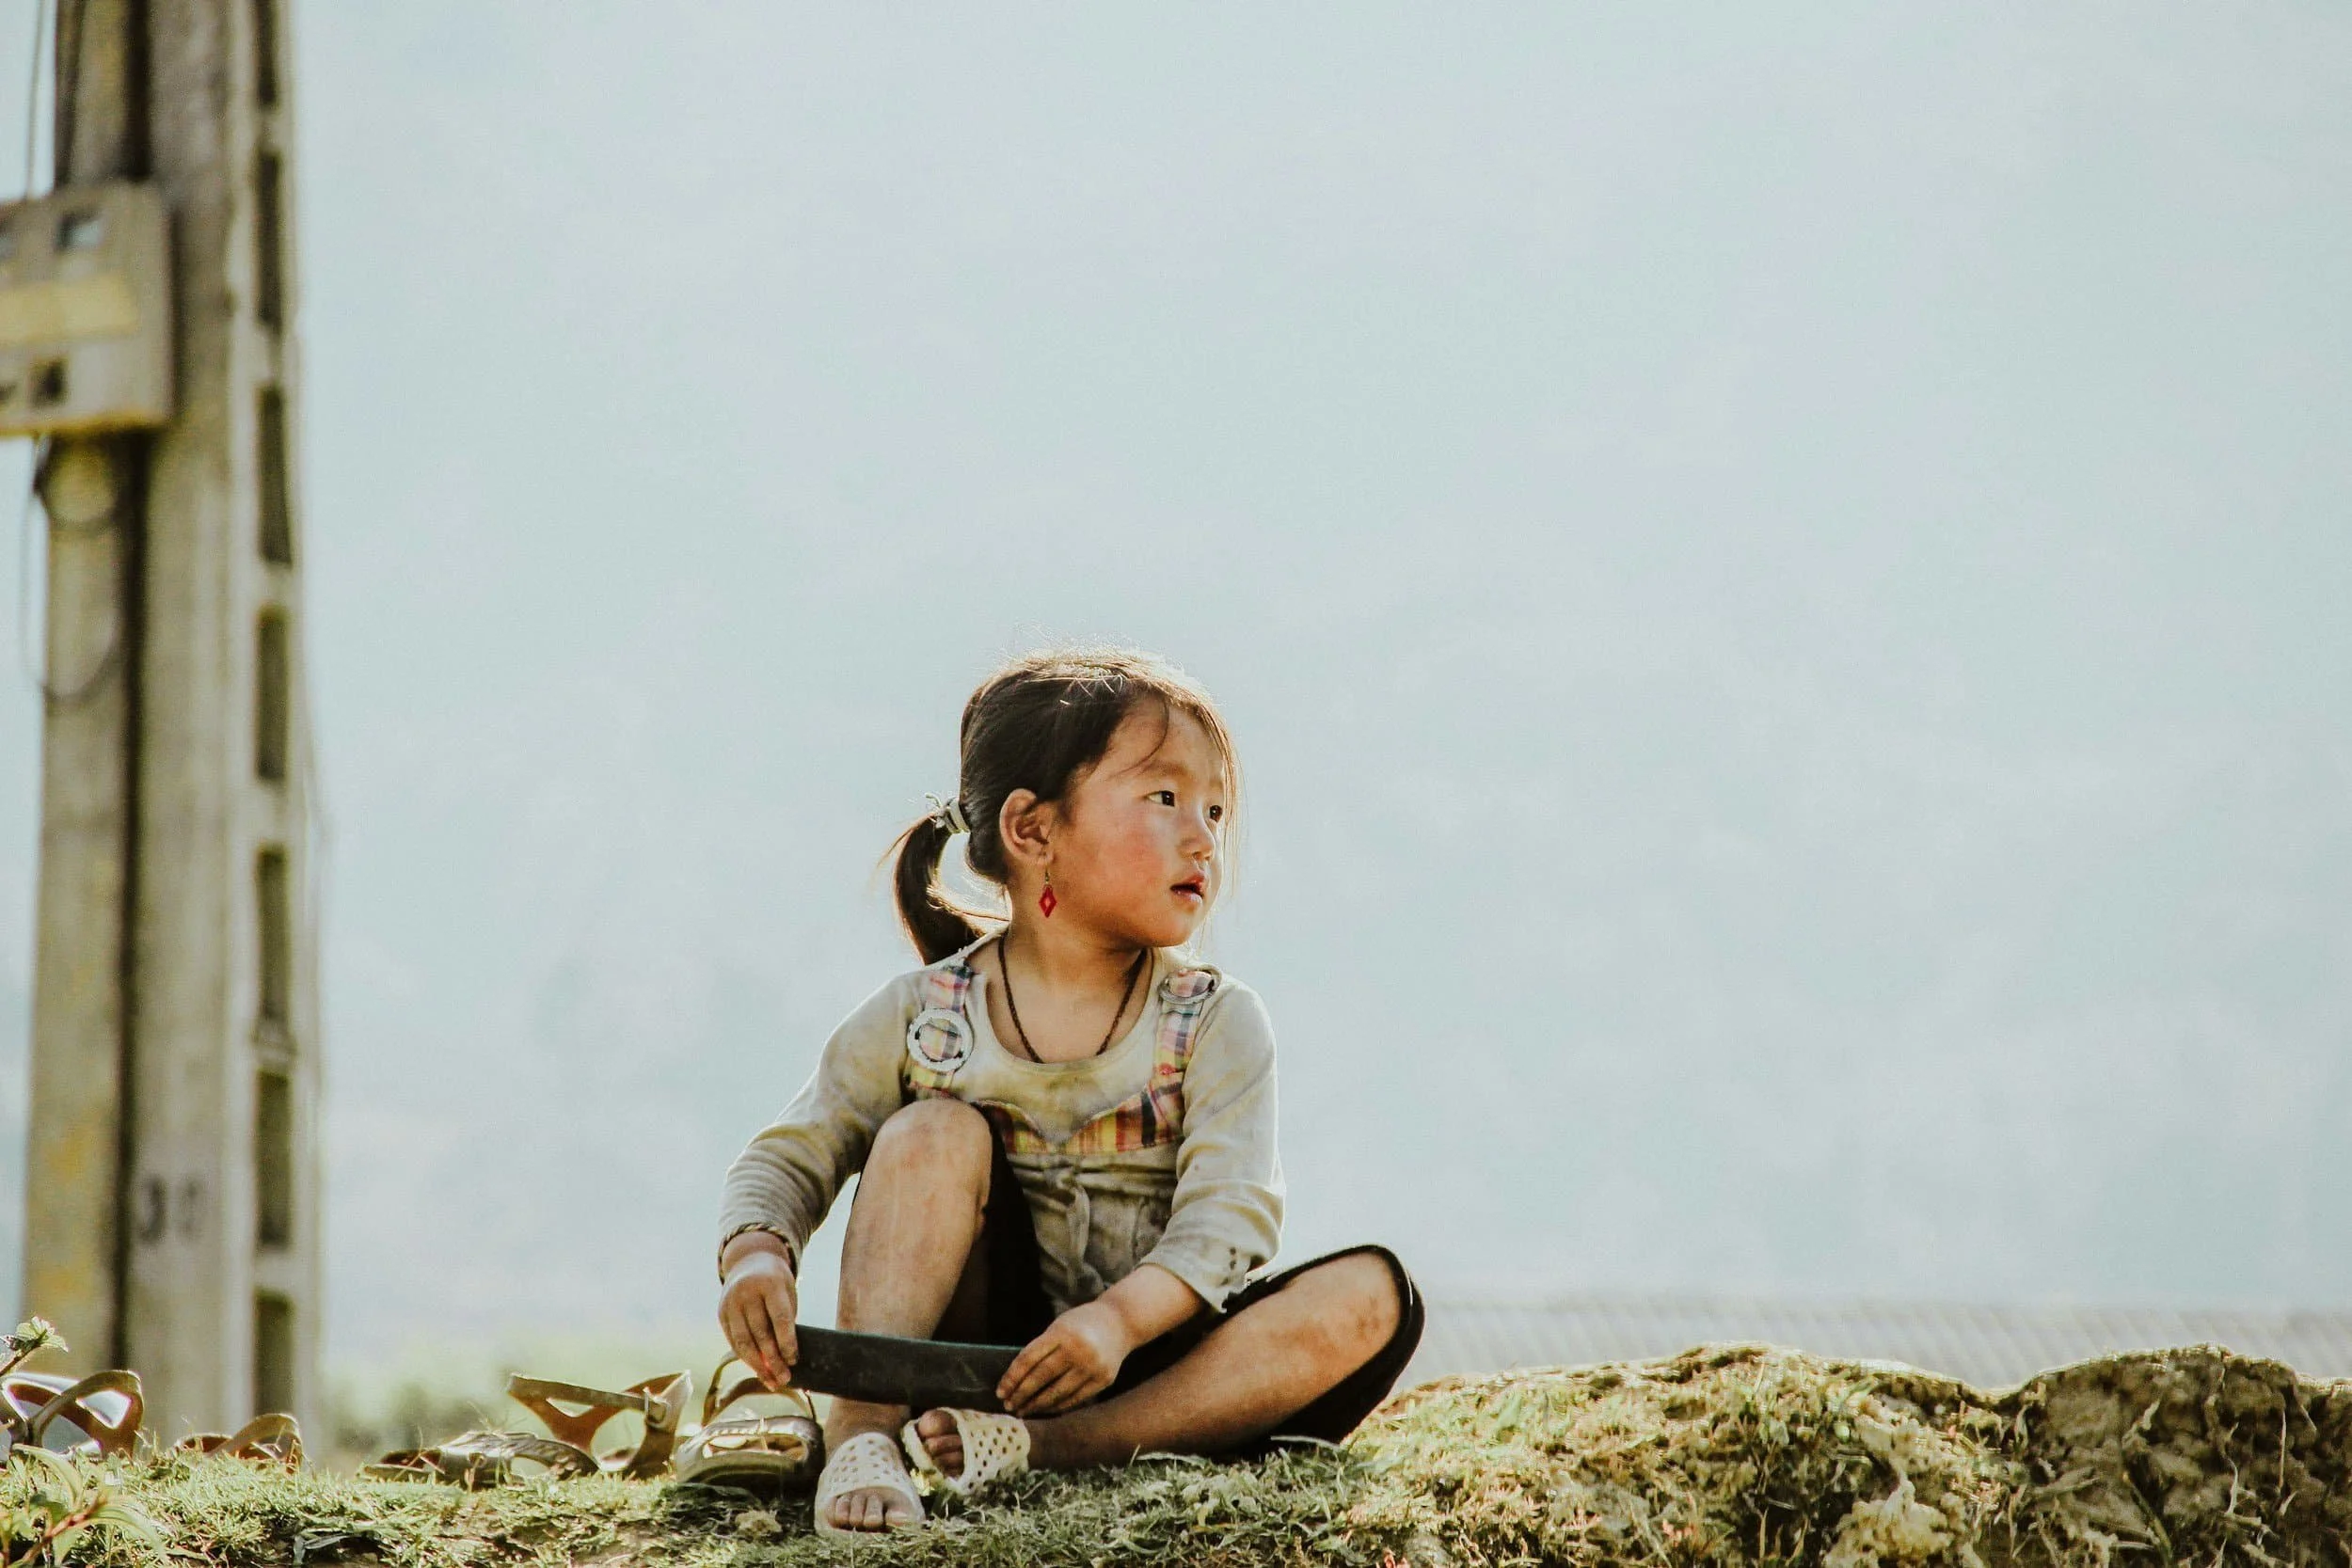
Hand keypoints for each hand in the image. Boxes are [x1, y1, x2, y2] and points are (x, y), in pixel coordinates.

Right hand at [718, 1236, 799, 1390]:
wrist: (749, 1261)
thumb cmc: (776, 1283)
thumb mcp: (786, 1292)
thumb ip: (786, 1320)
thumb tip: (787, 1360)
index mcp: (770, 1283)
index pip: (780, 1317)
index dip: (787, 1341)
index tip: (794, 1360)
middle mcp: (747, 1292)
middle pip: (761, 1333)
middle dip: (773, 1360)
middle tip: (785, 1378)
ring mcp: (730, 1303)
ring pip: (744, 1342)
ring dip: (758, 1366)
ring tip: (772, 1381)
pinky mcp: (721, 1313)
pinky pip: (733, 1341)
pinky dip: (746, 1358)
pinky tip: (758, 1370)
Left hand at [997, 1300, 1133, 1415]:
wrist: (1121, 1322)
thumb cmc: (1081, 1324)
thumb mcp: (1059, 1326)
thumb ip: (1041, 1348)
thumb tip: (1016, 1380)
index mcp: (1061, 1333)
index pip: (1029, 1359)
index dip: (1012, 1378)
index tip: (1000, 1392)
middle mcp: (1077, 1350)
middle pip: (1041, 1378)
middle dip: (1021, 1395)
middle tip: (1008, 1406)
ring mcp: (1092, 1366)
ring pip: (1057, 1393)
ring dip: (1037, 1405)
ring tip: (1023, 1411)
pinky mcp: (1103, 1380)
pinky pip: (1075, 1399)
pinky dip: (1057, 1406)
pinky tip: (1045, 1409)